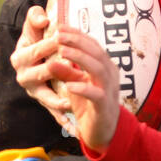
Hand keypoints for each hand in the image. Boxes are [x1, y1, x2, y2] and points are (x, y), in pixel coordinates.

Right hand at [11, 6, 78, 131]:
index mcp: (20, 58)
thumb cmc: (35, 39)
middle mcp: (24, 77)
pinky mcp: (46, 104)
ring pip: (47, 98)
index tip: (63, 38)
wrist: (36, 59)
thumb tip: (42, 19)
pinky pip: (54, 114)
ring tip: (70, 102)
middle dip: (58, 70)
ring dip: (58, 100)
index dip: (50, 44)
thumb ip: (33, 18)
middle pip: (43, 73)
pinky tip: (74, 127)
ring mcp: (35, 93)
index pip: (36, 50)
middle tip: (73, 68)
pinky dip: (63, 120)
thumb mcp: (32, 28)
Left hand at [50, 28, 121, 150]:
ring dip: (80, 59)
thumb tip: (51, 59)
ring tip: (62, 52)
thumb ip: (66, 72)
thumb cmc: (89, 107)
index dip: (76, 35)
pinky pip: (97, 95)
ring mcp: (109, 91)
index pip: (92, 45)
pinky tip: (70, 85)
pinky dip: (83, 88)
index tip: (59, 27)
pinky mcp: (105, 107)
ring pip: (98, 69)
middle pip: (96, 53)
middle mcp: (110, 76)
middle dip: (77, 42)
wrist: (103, 133)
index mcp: (104, 67)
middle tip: (58, 36)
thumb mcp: (75, 86)